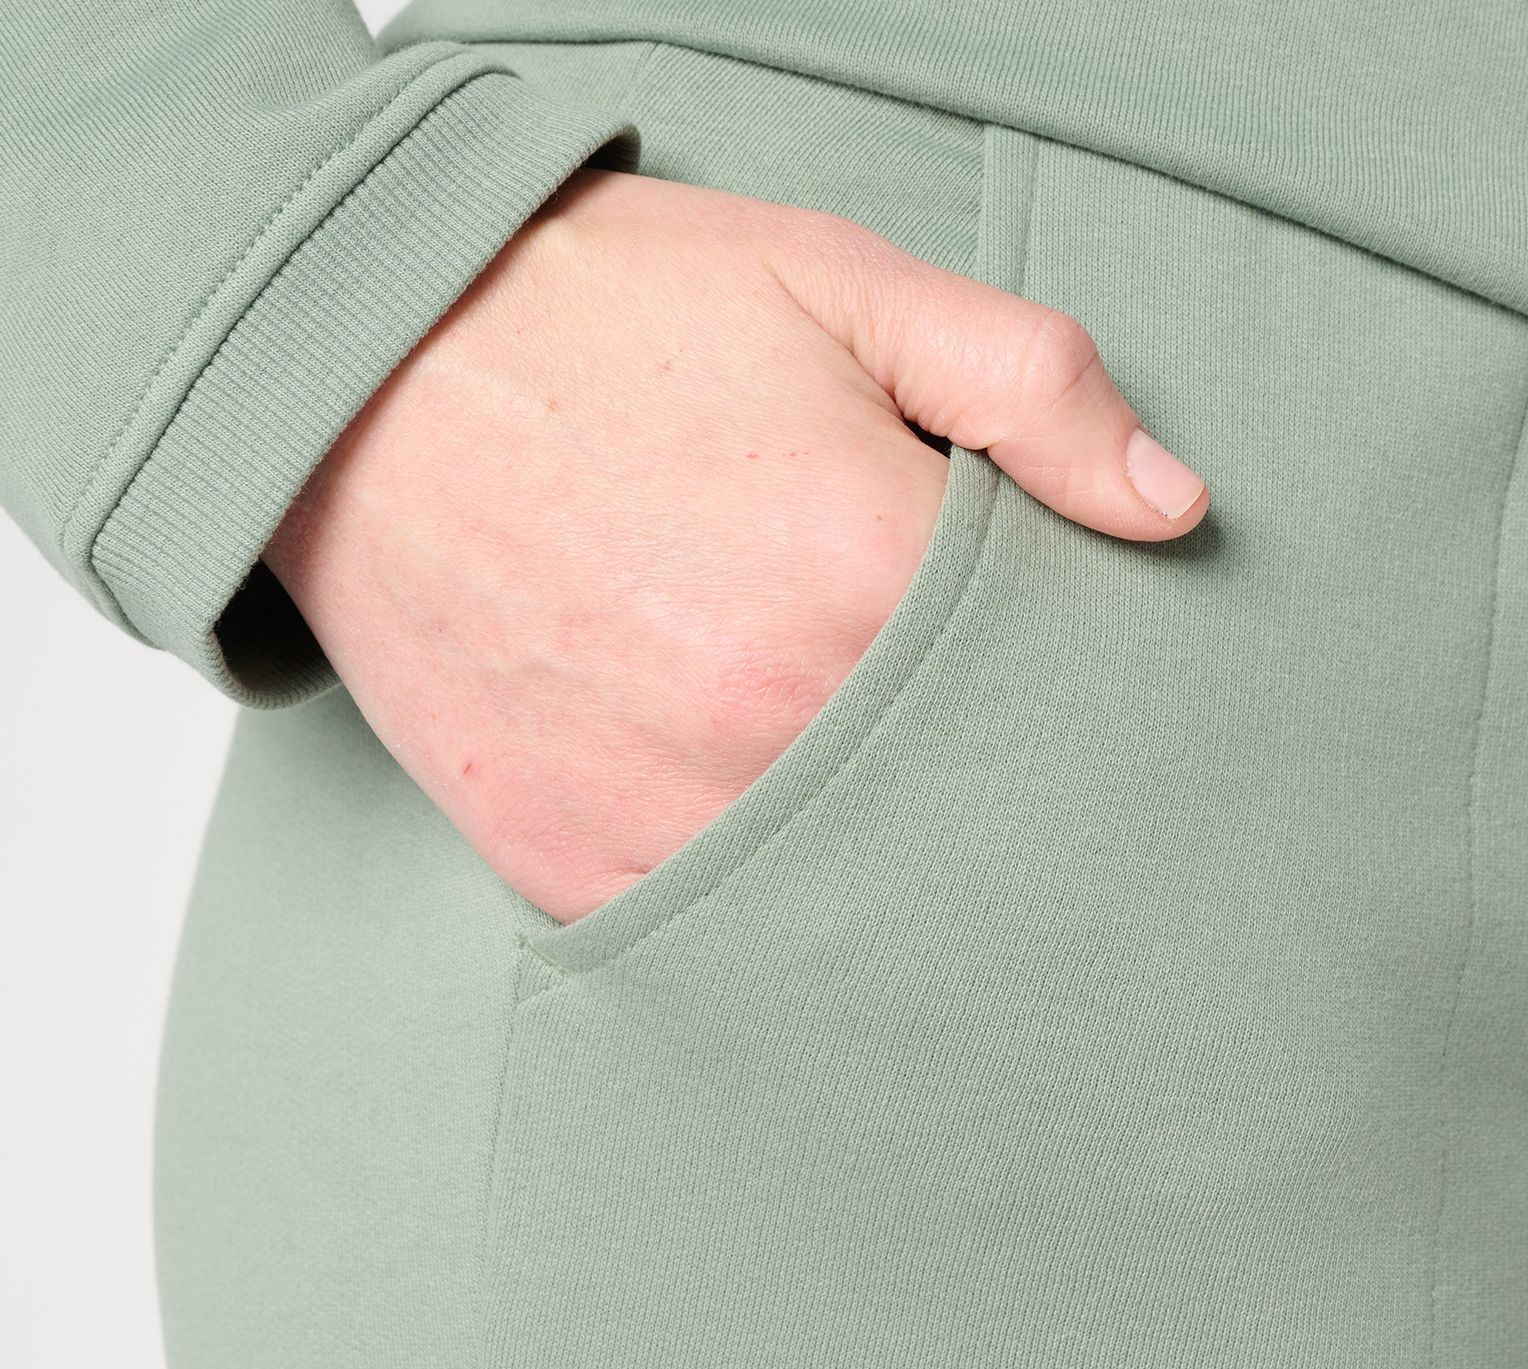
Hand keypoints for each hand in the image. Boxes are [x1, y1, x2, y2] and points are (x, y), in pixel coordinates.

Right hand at [263, 168, 1207, 923]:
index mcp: (863, 573)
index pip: (1049, 690)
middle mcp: (769, 721)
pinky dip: (744, 889)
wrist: (356, 369)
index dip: (1064, 681)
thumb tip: (1172, 509)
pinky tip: (749, 822)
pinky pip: (705, 924)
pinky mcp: (572, 866)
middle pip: (956, 808)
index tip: (1051, 676)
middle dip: (975, 781)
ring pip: (838, 891)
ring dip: (868, 855)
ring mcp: (663, 811)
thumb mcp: (842, 285)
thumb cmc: (606, 318)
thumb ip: (1031, 387)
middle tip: (954, 741)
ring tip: (849, 781)